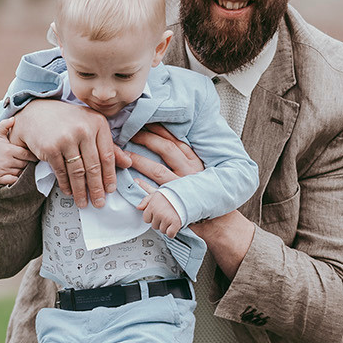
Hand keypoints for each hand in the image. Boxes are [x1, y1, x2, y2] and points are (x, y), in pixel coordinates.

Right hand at [0, 120, 31, 186]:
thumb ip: (5, 125)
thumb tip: (13, 118)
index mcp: (8, 150)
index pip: (26, 154)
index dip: (32, 156)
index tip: (34, 155)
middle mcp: (6, 161)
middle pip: (24, 164)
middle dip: (28, 163)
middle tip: (30, 161)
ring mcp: (2, 170)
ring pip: (19, 172)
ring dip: (23, 170)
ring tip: (23, 167)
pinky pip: (12, 181)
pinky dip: (16, 179)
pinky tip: (16, 174)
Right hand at [11, 99, 123, 206]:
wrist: (37, 113)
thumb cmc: (68, 121)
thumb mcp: (91, 126)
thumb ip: (109, 145)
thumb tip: (128, 163)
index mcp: (98, 123)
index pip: (107, 155)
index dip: (110, 176)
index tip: (110, 190)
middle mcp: (84, 129)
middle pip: (93, 166)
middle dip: (96, 188)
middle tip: (99, 203)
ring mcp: (66, 138)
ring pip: (77, 172)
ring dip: (81, 191)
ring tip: (83, 202)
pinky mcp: (51, 147)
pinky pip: (61, 171)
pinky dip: (66, 184)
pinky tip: (69, 192)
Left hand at [130, 124, 252, 273]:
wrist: (216, 219)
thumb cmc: (205, 192)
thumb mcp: (198, 171)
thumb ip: (184, 158)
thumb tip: (166, 142)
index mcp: (194, 161)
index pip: (175, 141)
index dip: (159, 131)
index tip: (146, 123)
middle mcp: (189, 171)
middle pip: (166, 150)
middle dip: (147, 139)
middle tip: (131, 134)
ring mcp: (182, 186)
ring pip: (158, 169)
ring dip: (140, 161)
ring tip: (126, 156)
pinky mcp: (177, 201)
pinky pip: (159, 193)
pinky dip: (146, 187)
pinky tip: (135, 181)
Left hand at [141, 191, 182, 237]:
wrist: (186, 195)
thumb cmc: (171, 195)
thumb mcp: (156, 194)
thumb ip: (146, 201)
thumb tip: (138, 207)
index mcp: (152, 206)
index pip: (146, 219)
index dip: (152, 217)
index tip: (158, 214)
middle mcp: (158, 213)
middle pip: (154, 226)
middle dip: (160, 222)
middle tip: (166, 215)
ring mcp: (166, 219)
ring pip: (162, 230)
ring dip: (167, 227)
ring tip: (171, 219)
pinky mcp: (175, 223)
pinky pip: (170, 234)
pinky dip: (172, 232)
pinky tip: (174, 227)